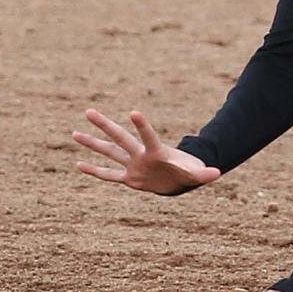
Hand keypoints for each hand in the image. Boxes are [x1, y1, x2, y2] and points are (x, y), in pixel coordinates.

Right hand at [72, 109, 220, 194]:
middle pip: (120, 138)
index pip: (148, 137)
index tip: (133, 112)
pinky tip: (78, 164)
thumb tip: (217, 173)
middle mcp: (141, 155)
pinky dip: (95, 171)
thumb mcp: (197, 174)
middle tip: (89, 111)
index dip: (143, 126)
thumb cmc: (188, 172)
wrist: (181, 180)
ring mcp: (133, 165)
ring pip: (110, 152)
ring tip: (75, 132)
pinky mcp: (129, 178)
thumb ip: (204, 173)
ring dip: (93, 143)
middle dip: (105, 125)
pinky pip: (109, 175)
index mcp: (157, 152)